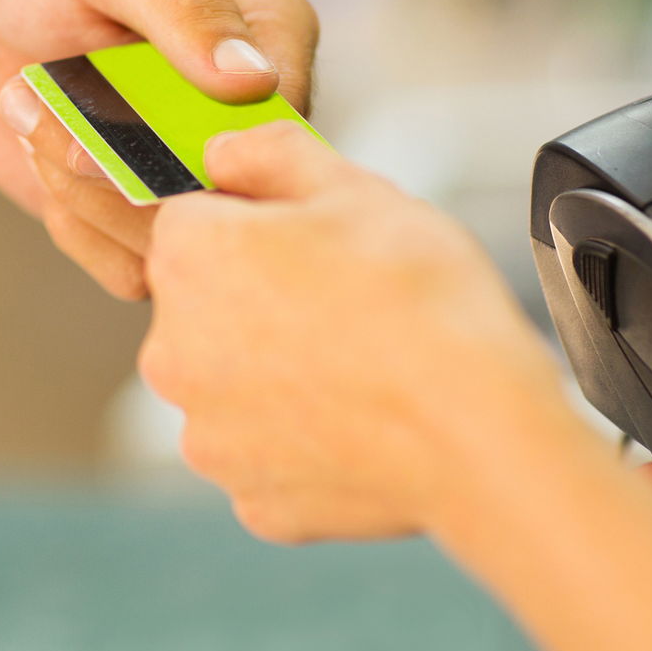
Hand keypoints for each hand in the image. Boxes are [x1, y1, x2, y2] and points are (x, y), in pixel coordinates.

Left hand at [0, 0, 316, 300]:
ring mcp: (194, 170)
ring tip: (36, 118)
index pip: (287, 113)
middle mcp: (245, 112)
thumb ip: (183, 7)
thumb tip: (255, 82)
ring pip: (183, 240)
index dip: (224, 137)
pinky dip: (76, 225)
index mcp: (270, 29)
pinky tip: (41, 156)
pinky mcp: (139, 218)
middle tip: (62, 116)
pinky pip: (131, 269)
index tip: (145, 115)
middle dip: (140, 169)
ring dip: (93, 192)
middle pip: (237, 192)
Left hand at [139, 121, 554, 541]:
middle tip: (346, 300)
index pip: (194, 221)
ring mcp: (207, 435)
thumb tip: (224, 152)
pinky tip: (362, 420)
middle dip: (260, 298)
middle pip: (208, 307)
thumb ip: (269, 154)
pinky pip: (269, 451)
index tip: (312, 240)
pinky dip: (306, 439)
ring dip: (279, 371)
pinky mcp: (250, 497)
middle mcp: (171, 352)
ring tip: (360, 363)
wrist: (479, 427)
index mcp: (187, 260)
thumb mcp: (353, 186)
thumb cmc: (420, 298)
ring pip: (235, 383)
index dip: (256, 221)